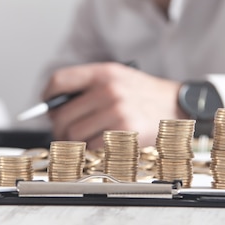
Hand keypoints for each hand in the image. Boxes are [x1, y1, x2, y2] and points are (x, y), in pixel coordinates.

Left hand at [43, 62, 186, 149]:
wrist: (178, 105)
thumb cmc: (146, 95)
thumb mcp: (118, 78)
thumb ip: (89, 87)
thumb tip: (55, 108)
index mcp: (104, 73)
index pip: (60, 81)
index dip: (47, 97)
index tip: (46, 107)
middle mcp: (109, 90)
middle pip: (63, 115)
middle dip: (59, 129)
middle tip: (63, 134)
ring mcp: (117, 112)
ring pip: (75, 136)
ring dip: (74, 144)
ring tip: (83, 142)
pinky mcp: (125, 133)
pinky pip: (92, 148)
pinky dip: (92, 151)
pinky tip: (100, 146)